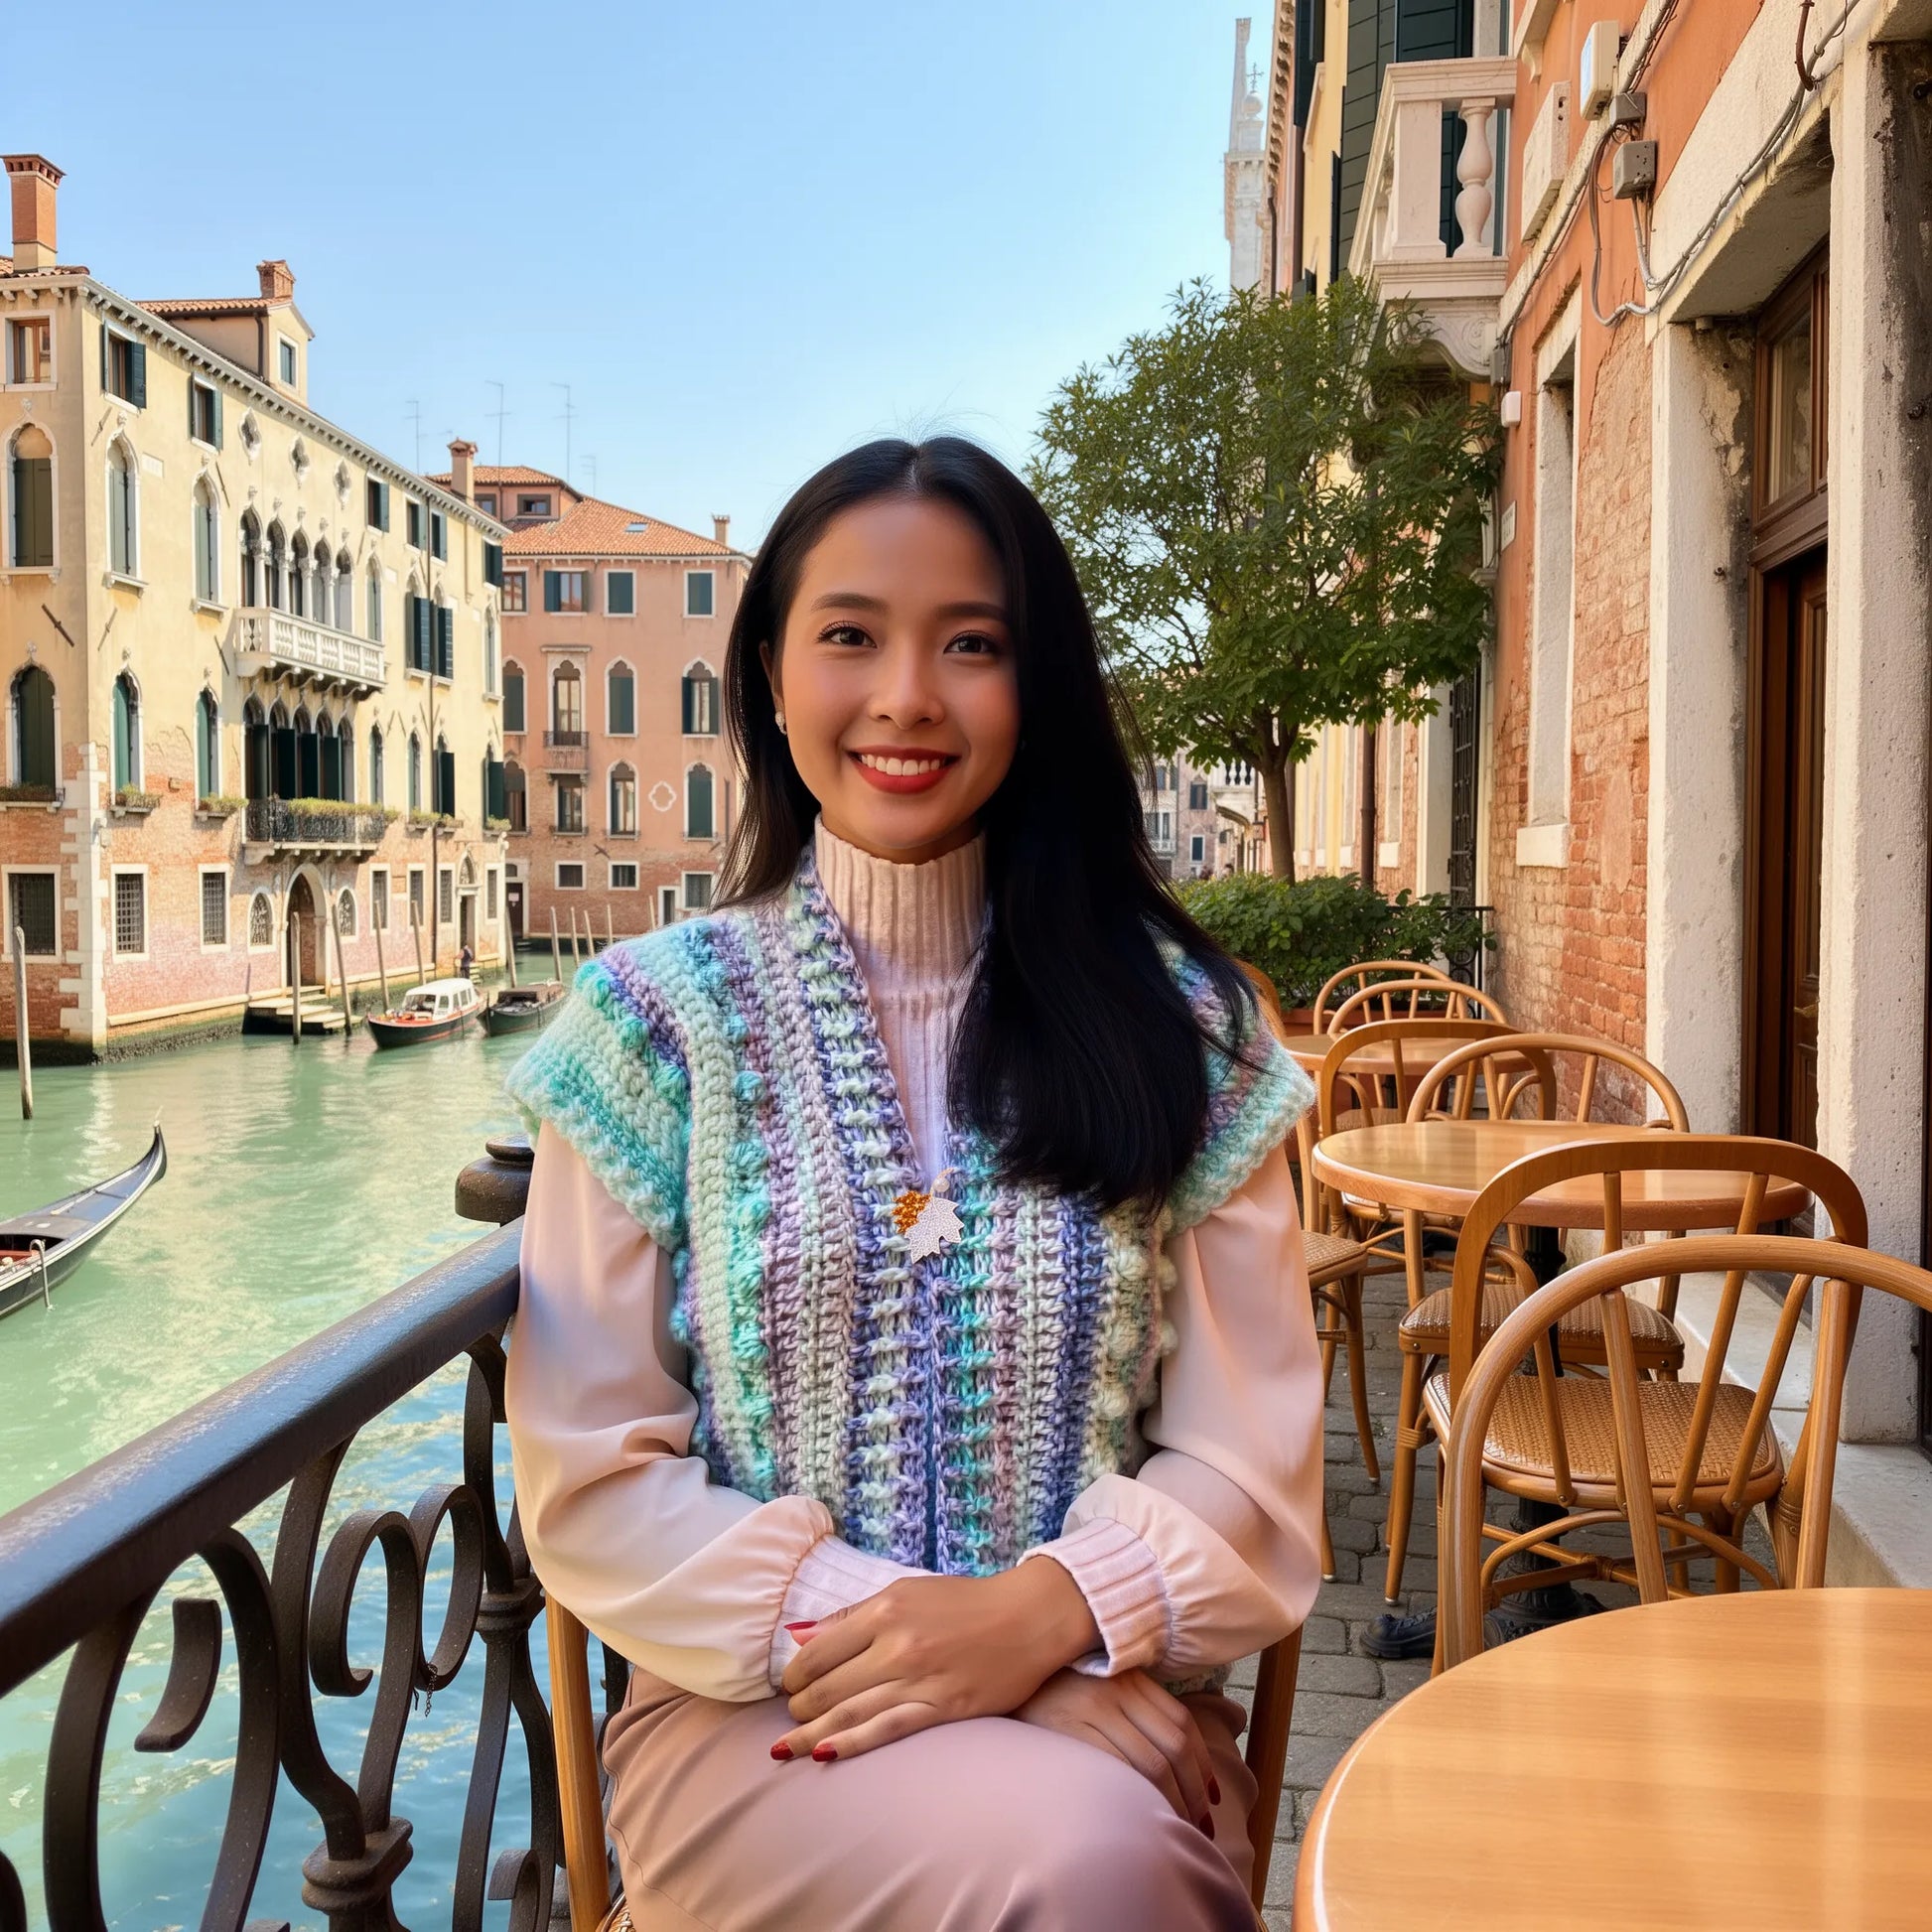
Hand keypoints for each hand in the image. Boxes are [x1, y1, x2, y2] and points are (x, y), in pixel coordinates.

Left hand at [773, 1560, 1099, 1763]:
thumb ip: (854, 1616)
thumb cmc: (966, 1602)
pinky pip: (886, 1730)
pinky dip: (850, 1744)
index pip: (818, 1650)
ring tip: (784, 1748)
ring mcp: (919, 1681)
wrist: (1029, 1617)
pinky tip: (822, 1754)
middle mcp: (896, 1646)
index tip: (790, 1684)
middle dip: (800, 1706)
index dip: (795, 1673)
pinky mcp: (942, 1709)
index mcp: (885, 1611)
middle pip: (828, 1687)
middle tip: (792, 1714)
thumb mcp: (907, 1592)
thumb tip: (802, 1637)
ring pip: (849, 1714)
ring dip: (810, 1732)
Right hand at [1011, 1668, 1218, 1833]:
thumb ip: (1131, 1706)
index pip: (1182, 1722)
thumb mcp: (1098, 1685)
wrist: (1000, 1679)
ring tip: (1178, 1828)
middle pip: (1173, 1746)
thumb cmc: (1051, 1691)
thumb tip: (1174, 1755)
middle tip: (1202, 1824)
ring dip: (1173, 1801)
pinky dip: (1138, 1796)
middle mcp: (1115, 1690)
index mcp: (1129, 1677)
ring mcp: (1092, 1708)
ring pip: (1151, 1763)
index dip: (1203, 1763)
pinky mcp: (1068, 1729)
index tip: (1212, 1796)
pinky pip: (1117, 1768)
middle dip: (1194, 1791)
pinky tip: (1142, 1815)